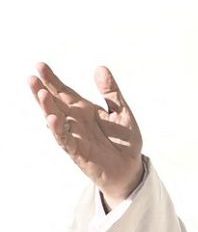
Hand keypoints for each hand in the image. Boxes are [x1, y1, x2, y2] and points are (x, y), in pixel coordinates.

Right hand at [28, 63, 143, 208]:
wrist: (131, 166)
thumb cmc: (124, 140)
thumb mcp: (121, 111)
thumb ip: (110, 92)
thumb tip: (100, 68)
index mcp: (84, 110)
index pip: (64, 91)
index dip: (52, 79)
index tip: (40, 65)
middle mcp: (75, 121)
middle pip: (54, 103)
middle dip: (42, 91)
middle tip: (31, 77)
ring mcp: (74, 135)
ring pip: (56, 120)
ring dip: (47, 108)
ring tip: (40, 93)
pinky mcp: (78, 151)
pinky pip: (65, 139)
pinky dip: (58, 129)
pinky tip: (52, 118)